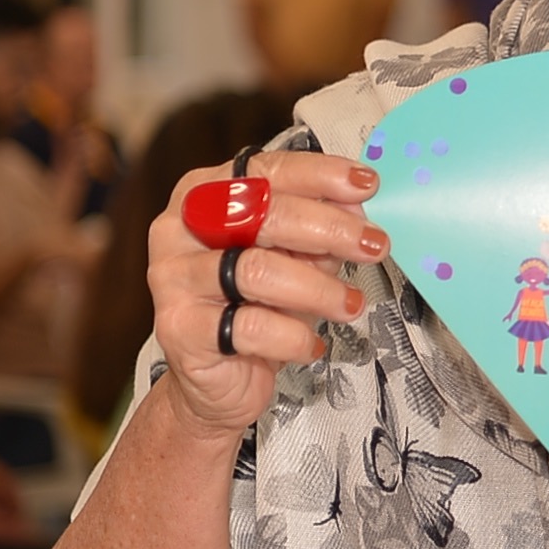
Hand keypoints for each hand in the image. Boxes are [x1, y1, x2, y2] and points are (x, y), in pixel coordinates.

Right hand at [149, 150, 383, 437]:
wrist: (217, 377)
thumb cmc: (254, 306)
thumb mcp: (291, 257)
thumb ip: (315, 230)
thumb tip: (358, 209)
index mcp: (203, 195)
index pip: (265, 171)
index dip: (319, 175)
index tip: (367, 185)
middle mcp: (179, 230)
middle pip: (262, 214)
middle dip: (329, 228)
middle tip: (374, 245)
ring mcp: (174, 278)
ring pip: (258, 271)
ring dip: (319, 288)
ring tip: (351, 304)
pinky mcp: (180, 329)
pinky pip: (251, 326)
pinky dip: (294, 336)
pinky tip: (312, 345)